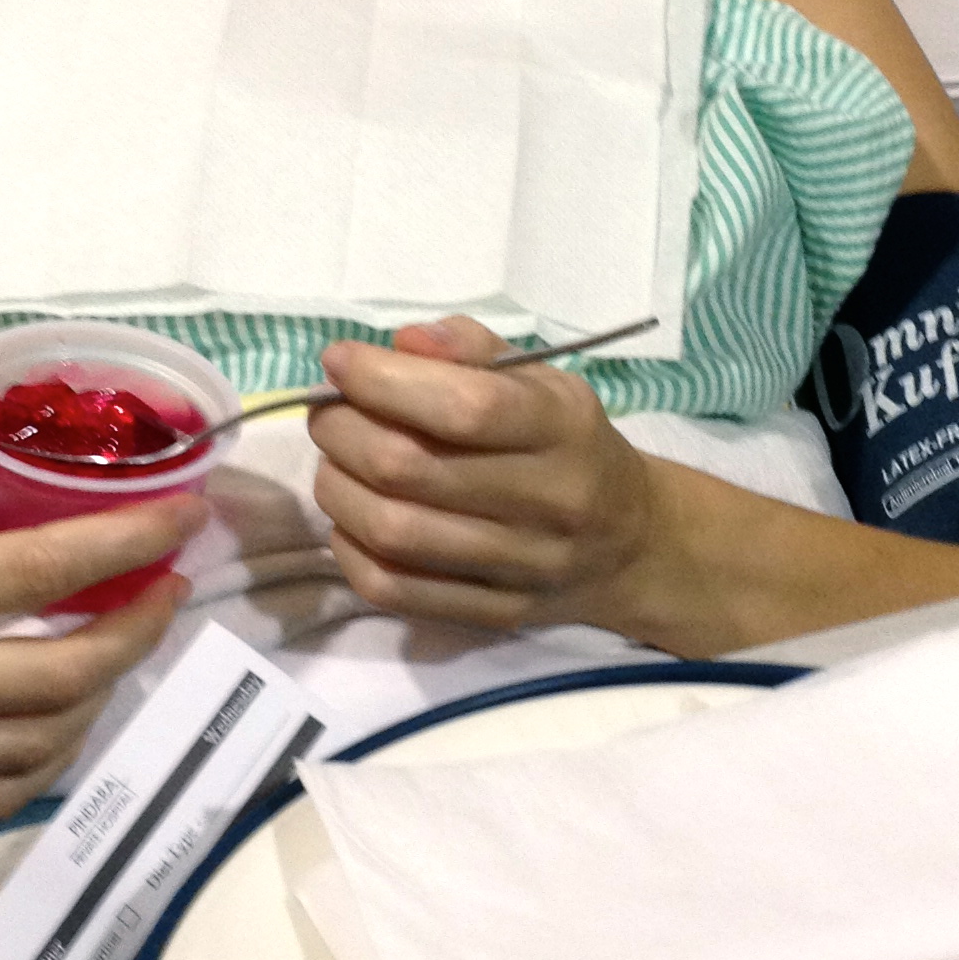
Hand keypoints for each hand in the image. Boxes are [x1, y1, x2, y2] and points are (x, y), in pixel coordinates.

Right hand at [0, 423, 203, 820]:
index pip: (37, 569)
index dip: (124, 543)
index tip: (181, 519)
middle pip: (60, 671)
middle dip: (135, 630)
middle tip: (166, 590)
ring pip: (38, 742)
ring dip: (100, 697)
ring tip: (118, 651)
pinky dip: (43, 765)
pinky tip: (59, 728)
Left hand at [307, 317, 663, 632]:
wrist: (629, 544)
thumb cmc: (570, 445)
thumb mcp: (542, 380)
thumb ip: (470, 351)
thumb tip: (401, 344)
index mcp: (564, 429)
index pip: (464, 408)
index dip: (384, 381)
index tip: (338, 361)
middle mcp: (549, 501)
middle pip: (409, 469)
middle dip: (343, 432)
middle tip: (329, 415)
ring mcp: (522, 568)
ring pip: (392, 533)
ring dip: (337, 488)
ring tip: (337, 463)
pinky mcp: (493, 615)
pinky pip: (393, 589)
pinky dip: (350, 549)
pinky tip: (353, 520)